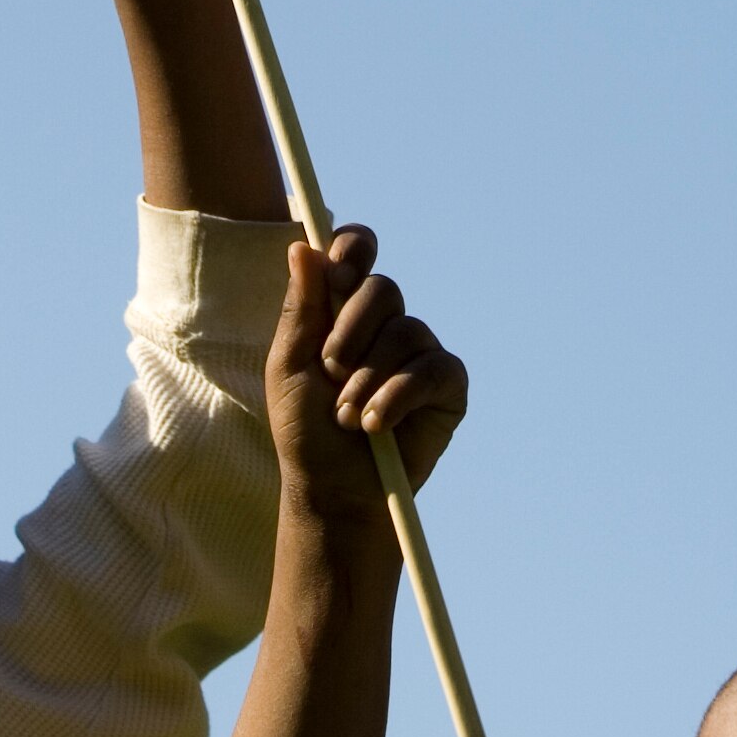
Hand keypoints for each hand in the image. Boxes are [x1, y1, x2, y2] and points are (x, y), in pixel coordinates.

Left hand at [267, 226, 466, 530]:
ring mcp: (420, 352)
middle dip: (350, 330)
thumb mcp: (289, 366)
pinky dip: (398, 396)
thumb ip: (301, 308)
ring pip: (406, 330)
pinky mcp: (447, 385)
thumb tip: (301, 247)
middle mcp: (386, 324)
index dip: (352, 249)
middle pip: (383, 288)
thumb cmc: (306, 431)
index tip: (337, 274)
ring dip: (367, 378)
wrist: (333, 489)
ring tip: (347, 416)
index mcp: (344, 309)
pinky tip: (376, 425)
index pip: (357, 252)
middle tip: (330, 371)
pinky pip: (432, 369)